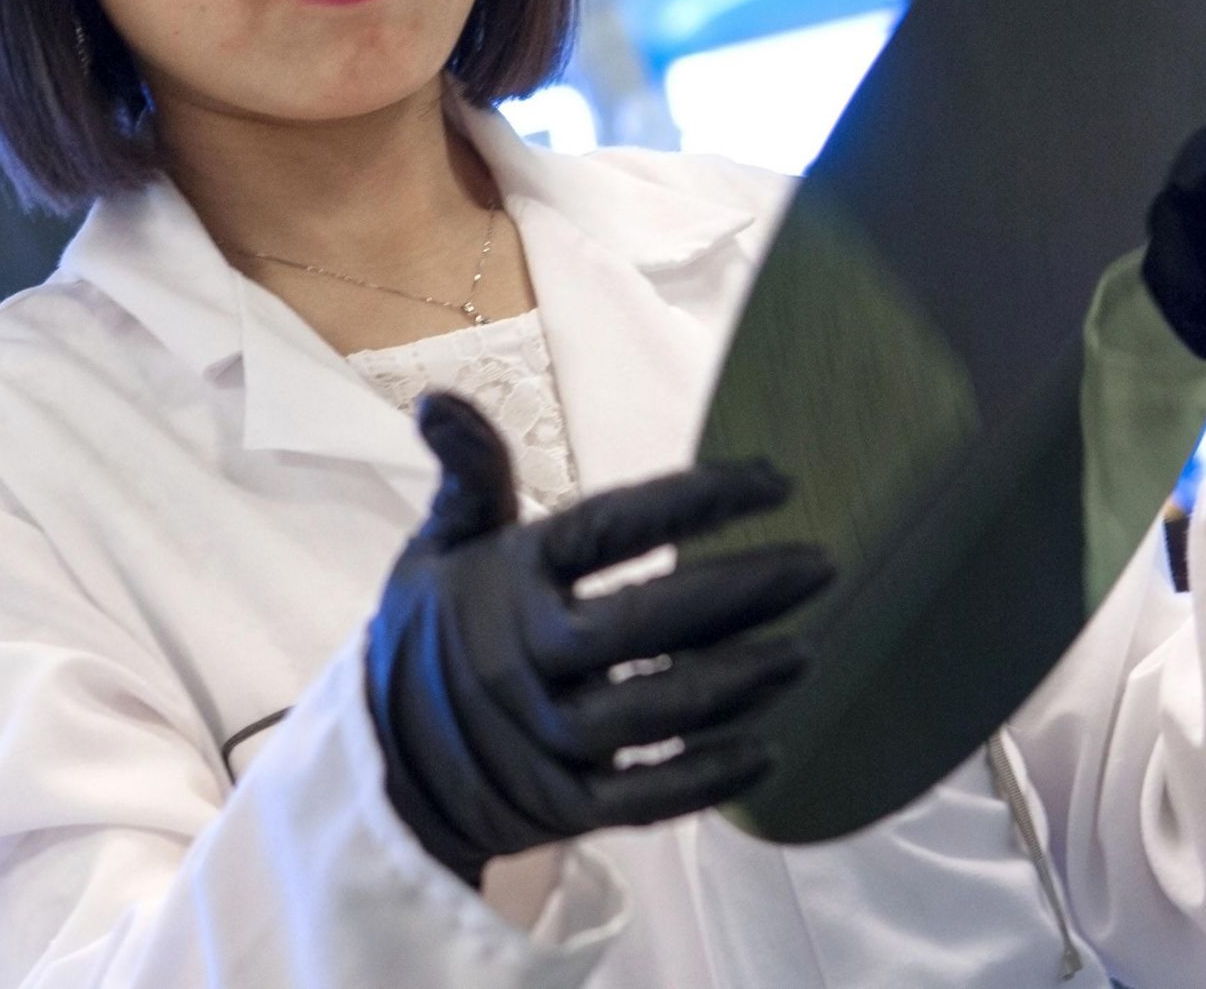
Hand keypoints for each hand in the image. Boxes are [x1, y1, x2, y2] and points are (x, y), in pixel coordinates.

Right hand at [363, 391, 833, 887]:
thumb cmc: (434, 629)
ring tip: (809, 647)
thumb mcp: (439, 544)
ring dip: (738, 680)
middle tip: (821, 565)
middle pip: (644, 624)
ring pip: (654, 710)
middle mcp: (526, 658)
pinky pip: (644, 797)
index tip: (775, 480)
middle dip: (740, 592)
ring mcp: (544, 740)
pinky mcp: (562, 805)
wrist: (385, 760)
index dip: (693, 502)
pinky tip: (770, 747)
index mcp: (507, 579)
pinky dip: (707, 777)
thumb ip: (469, 475)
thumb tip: (439, 400)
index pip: (610, 528)